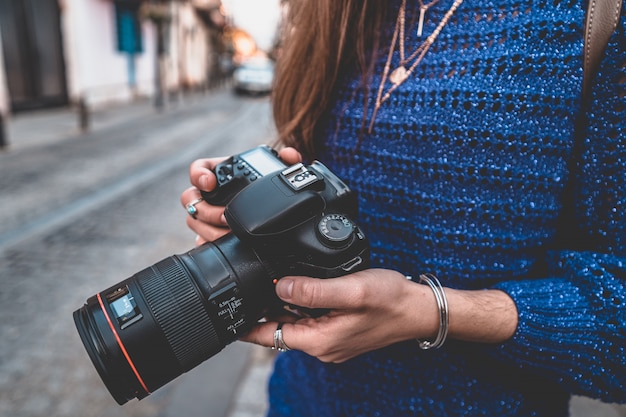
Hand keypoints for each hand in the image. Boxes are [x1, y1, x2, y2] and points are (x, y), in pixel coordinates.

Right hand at [180, 147, 301, 244]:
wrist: (266, 212)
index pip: (198, 169)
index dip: (199, 175)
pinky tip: (223, 245)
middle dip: (207, 209)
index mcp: (220, 173)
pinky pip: (200, 240)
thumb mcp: (274, 174)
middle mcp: (208, 194)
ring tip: (229, 233)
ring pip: (194, 220)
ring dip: (209, 228)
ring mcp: (206, 214)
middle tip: (225, 216)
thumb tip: (291, 155)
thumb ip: (285, 162)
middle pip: (190, 199)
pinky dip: (209, 242)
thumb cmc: (265, 188)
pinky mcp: (210, 233)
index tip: (209, 183)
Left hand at [241, 269, 518, 362]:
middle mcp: (321, 345)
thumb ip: (314, 289)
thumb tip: (280, 285)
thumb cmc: (391, 300)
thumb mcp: (351, 290)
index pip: (268, 335)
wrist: (419, 309)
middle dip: (259, 309)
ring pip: (292, 322)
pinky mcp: (337, 330)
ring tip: (262, 281)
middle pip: (277, 328)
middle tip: (243, 283)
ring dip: (278, 305)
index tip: (226, 309)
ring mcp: (329, 339)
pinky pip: (308, 319)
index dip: (245, 324)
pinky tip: (293, 287)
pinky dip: (297, 305)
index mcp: (319, 340)